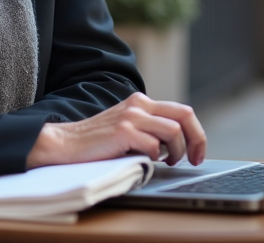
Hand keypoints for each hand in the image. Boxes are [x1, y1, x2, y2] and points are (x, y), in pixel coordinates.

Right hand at [25, 93, 205, 168]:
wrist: (66, 143)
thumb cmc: (97, 142)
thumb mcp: (127, 126)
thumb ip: (148, 128)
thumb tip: (176, 145)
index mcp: (142, 102)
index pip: (182, 111)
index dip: (196, 133)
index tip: (197, 152)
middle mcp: (139, 105)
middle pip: (184, 115)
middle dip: (196, 139)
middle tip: (194, 158)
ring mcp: (131, 116)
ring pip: (173, 130)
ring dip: (176, 151)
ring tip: (168, 162)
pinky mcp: (123, 131)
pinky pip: (154, 144)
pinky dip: (156, 156)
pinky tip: (147, 160)